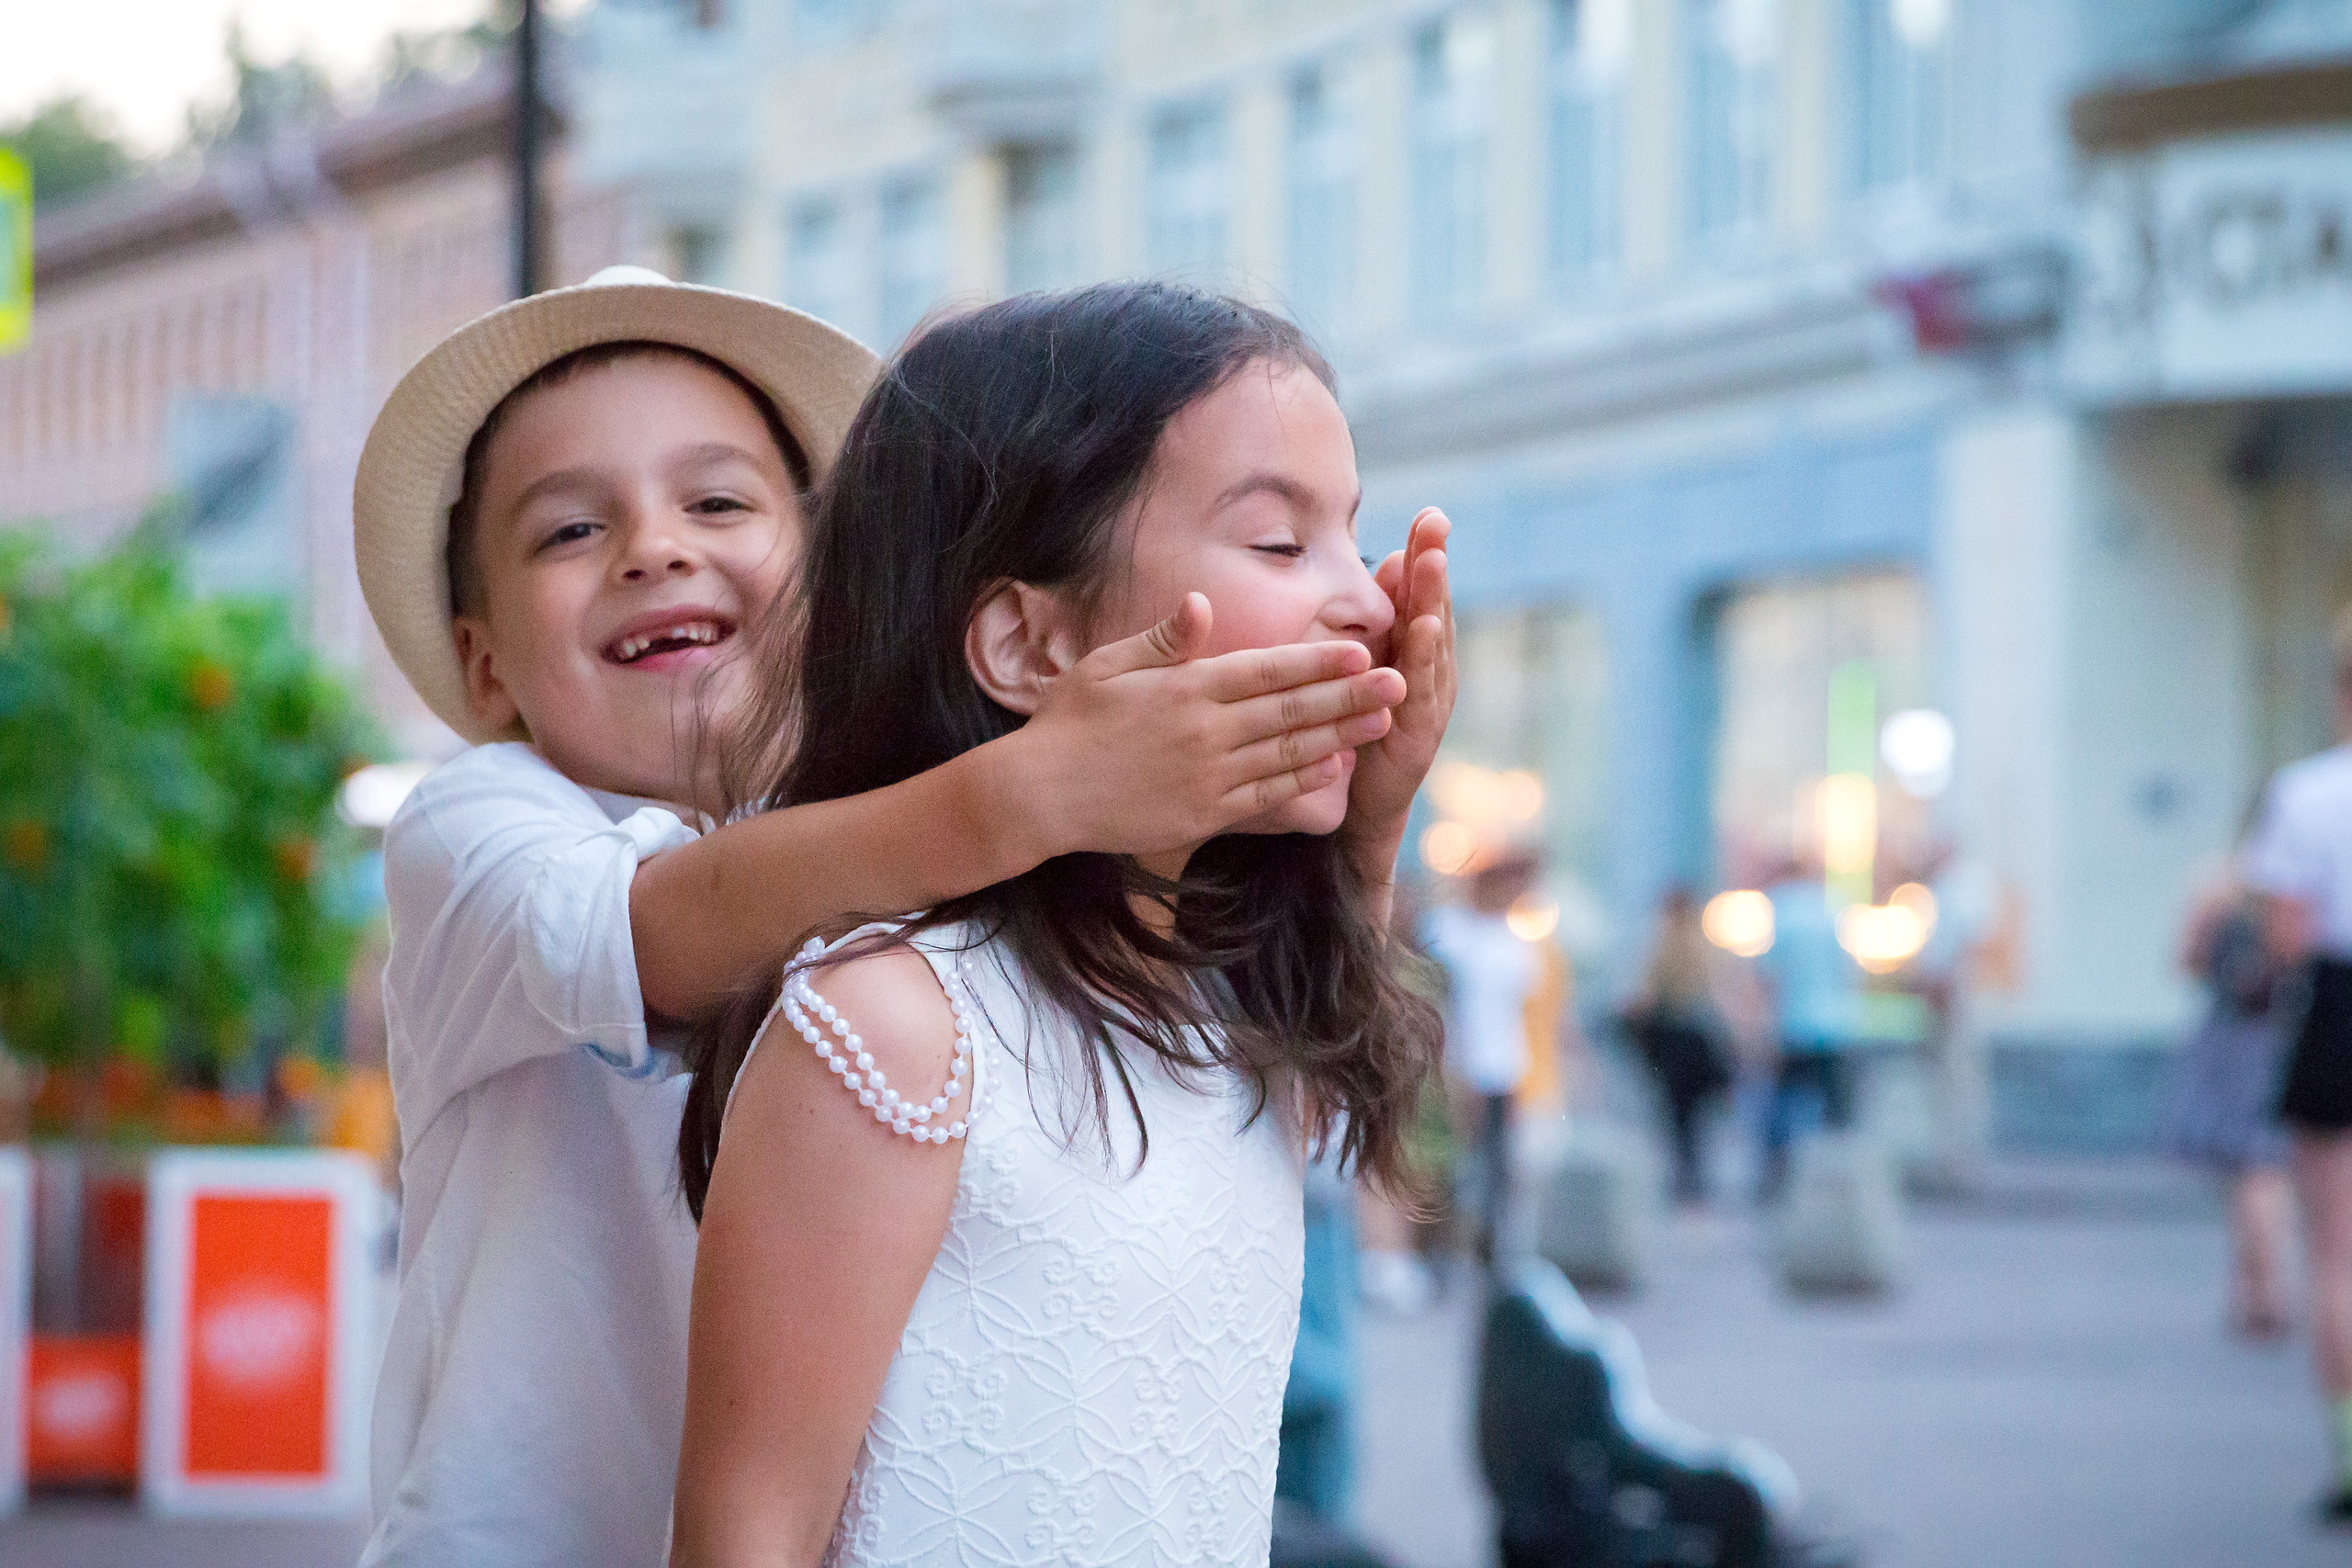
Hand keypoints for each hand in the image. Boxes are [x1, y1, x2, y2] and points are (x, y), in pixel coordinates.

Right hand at [1014, 592, 1406, 859]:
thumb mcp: (1108, 667)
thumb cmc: (1068, 723)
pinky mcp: (1203, 816)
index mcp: (1186, 689)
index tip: (1362, 650)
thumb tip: (1202, 603)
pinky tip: (1335, 770)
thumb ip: (1163, 639)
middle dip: (1350, 695)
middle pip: (1291, 711)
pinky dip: (1304, 783)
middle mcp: (1206, 733)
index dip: (1318, 661)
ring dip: (1340, 736)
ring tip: (1383, 721)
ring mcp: (1208, 778)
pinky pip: (1267, 799)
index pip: (1267, 671)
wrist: (1040, 796)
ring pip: (1289, 755)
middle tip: (1399, 682)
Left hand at [1342, 509, 1455, 891]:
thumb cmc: (1363, 729)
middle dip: (1435, 566)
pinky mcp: (1419, 733)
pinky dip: (1426, 657)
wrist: (1363, 809)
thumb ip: (1383, 619)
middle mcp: (1431, 673)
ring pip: (1433, 643)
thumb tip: (1391, 557)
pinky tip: (1427, 629)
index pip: (1421, 594)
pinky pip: (1422, 688)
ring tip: (1432, 563)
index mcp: (1416, 654)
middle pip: (1434, 608)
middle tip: (1436, 524)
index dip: (1426, 555)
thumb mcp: (1368, 666)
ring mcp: (1429, 703)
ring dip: (1434, 600)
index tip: (1429, 514)